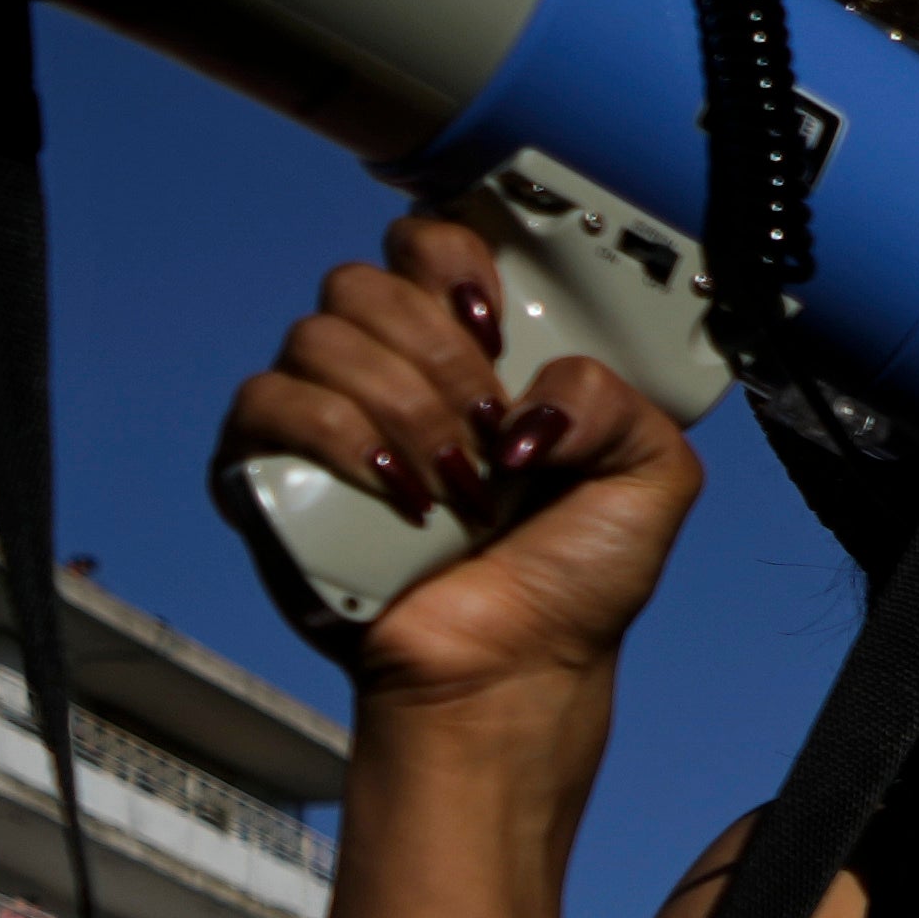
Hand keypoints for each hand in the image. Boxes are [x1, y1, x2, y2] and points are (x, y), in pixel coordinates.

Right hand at [215, 212, 698, 706]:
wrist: (510, 673)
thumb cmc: (570, 584)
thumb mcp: (649, 478)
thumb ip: (620, 399)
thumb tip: (532, 392)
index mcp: (470, 355)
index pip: (427, 244)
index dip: (452, 263)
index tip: (496, 328)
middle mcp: (389, 372)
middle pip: (364, 283)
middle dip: (440, 360)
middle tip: (489, 438)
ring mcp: (324, 417)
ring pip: (320, 337)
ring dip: (404, 410)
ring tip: (456, 489)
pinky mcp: (268, 470)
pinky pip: (269, 400)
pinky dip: (339, 438)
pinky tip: (398, 494)